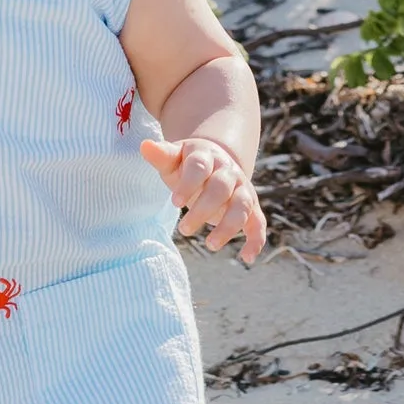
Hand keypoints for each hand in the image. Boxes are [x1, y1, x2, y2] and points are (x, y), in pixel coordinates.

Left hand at [140, 136, 266, 264]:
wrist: (216, 163)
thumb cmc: (187, 165)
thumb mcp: (173, 159)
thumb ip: (161, 155)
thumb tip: (145, 145)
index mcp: (206, 156)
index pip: (199, 167)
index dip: (188, 184)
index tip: (174, 203)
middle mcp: (228, 171)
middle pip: (220, 188)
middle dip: (203, 209)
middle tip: (183, 229)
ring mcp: (242, 189)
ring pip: (242, 206)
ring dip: (228, 226)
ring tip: (210, 245)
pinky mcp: (251, 207)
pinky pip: (258, 223)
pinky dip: (256, 240)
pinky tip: (247, 258)